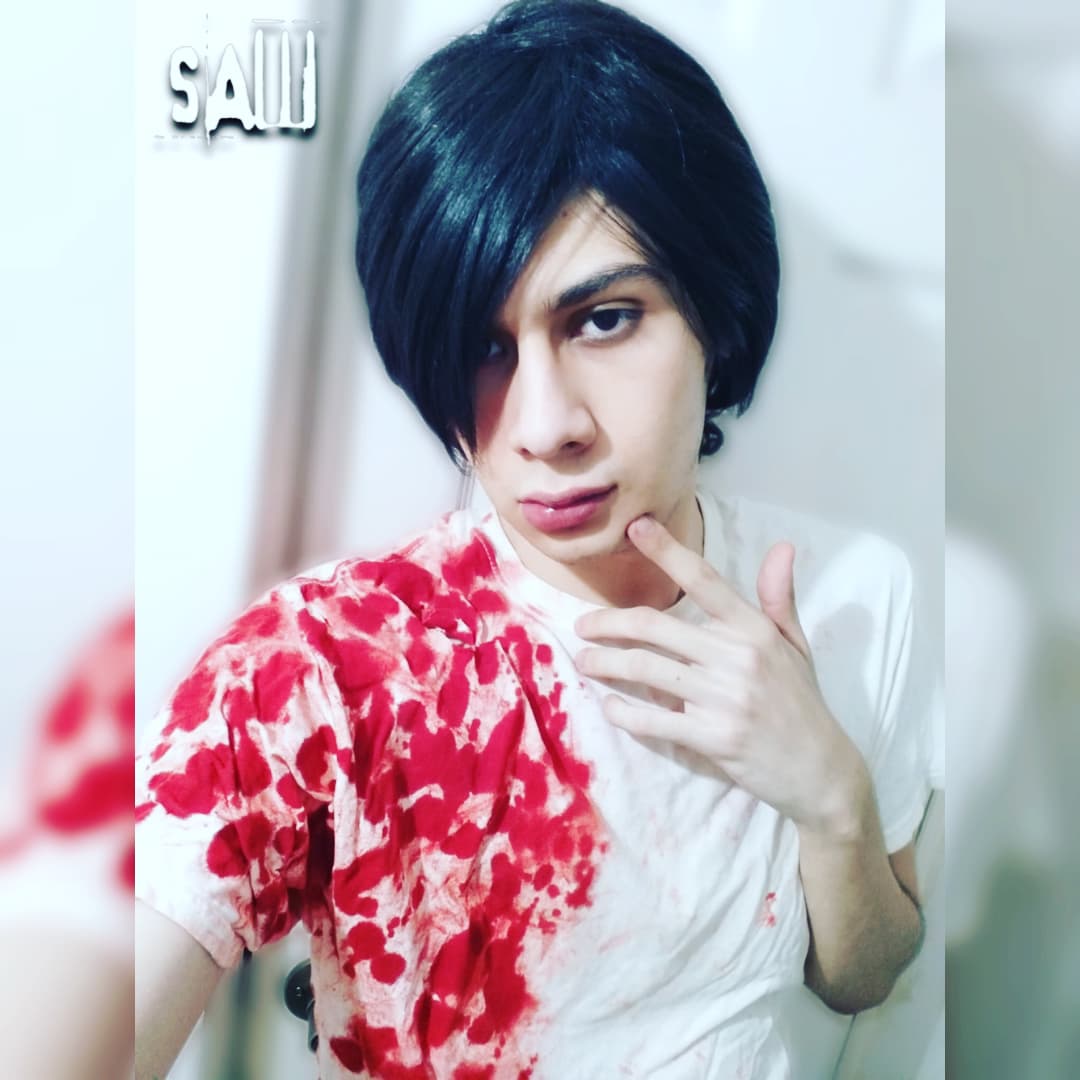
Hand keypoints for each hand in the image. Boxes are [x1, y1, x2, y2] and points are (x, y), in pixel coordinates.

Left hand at [573, 515, 867, 835]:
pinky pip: (654, 719)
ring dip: (605, 664)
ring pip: (646, 669)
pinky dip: (624, 712)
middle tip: (582, 626)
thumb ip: (778, 598)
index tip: (636, 527)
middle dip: (608, 623)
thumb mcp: (795, 646)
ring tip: (584, 662)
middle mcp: (738, 657)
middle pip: (655, 626)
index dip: (667, 551)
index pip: (704, 580)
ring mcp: (725, 698)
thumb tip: (781, 546)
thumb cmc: (801, 703)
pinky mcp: (714, 737)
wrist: (821, 771)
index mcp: (754, 630)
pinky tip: (610, 705)